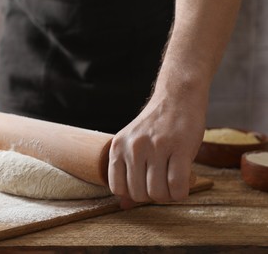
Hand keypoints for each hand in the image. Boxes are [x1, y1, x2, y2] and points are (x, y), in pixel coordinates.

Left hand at [108, 92, 205, 208]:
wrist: (177, 97)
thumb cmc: (156, 126)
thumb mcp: (134, 145)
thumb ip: (127, 173)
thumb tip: (124, 206)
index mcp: (117, 147)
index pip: (118, 189)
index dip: (133, 194)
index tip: (146, 185)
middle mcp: (133, 147)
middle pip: (139, 194)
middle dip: (154, 196)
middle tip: (164, 182)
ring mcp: (155, 147)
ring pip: (158, 193)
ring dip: (169, 194)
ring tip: (176, 179)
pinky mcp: (178, 147)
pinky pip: (178, 186)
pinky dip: (183, 192)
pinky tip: (188, 179)